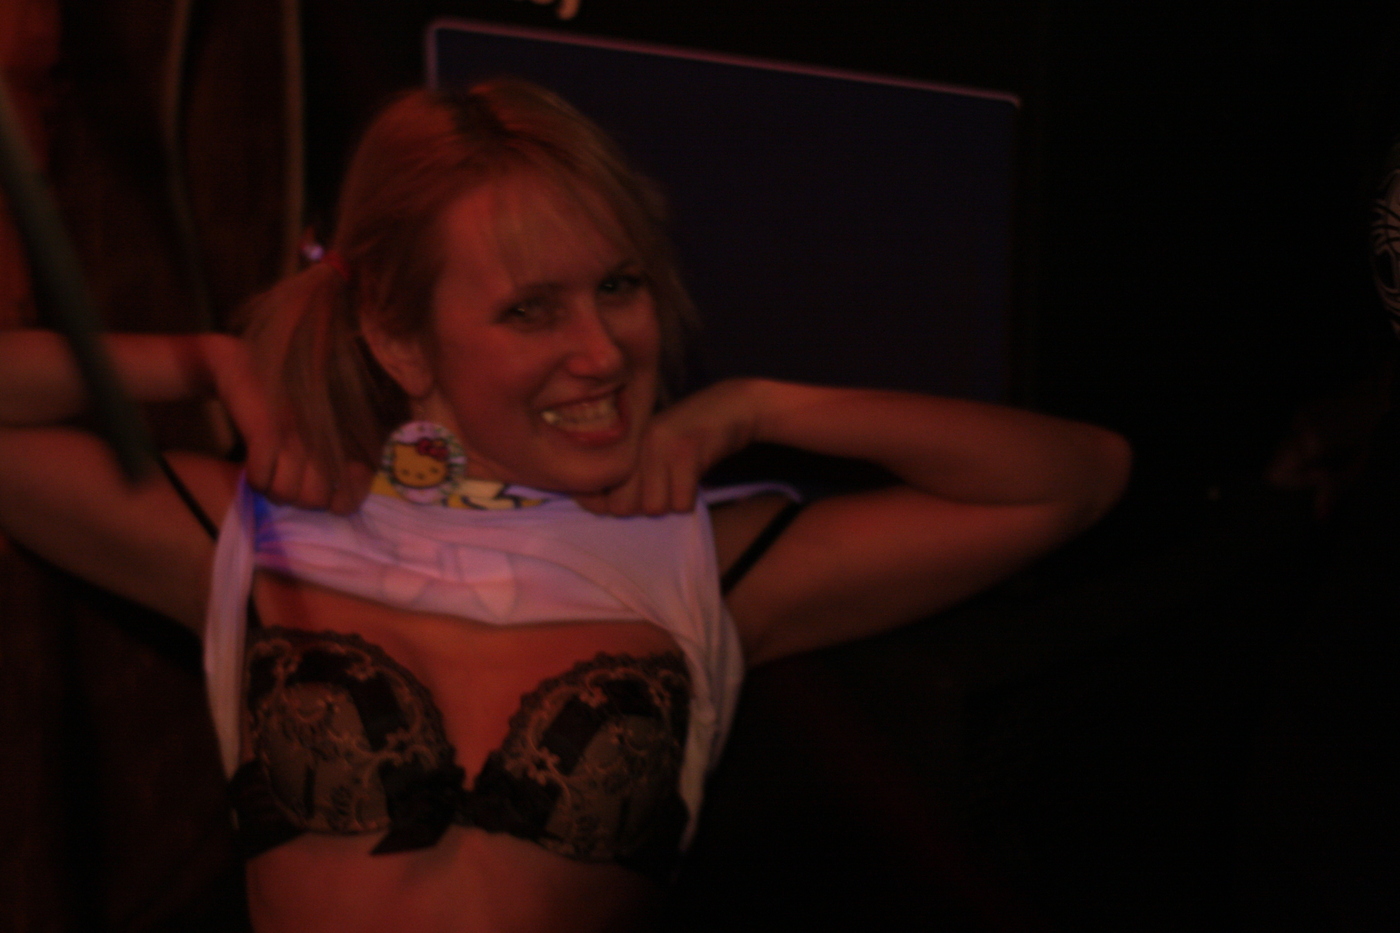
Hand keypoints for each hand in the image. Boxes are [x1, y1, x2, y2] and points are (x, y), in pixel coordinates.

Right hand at [202, 335, 370, 513]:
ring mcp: (297, 434)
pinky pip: (260, 480)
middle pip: (315, 500)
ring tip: (268, 473)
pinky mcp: (267, 431)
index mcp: (343, 435)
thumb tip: (337, 503)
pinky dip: (255, 479)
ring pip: (285, 494)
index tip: (330, 497)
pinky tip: (253, 465)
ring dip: (272, 491)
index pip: (357, 487)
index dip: (343, 502)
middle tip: (286, 480)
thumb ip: (335, 458)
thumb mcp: (318, 427)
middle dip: (297, 499)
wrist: (242, 364)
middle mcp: (325, 436)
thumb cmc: (286, 402)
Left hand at [576, 378, 763, 515]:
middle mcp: (636, 442)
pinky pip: (681, 501)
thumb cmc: (693, 436)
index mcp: (624, 441)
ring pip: (653, 507)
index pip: (599, 491)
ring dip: (671, 503)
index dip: (609, 506)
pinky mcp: (686, 451)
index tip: (633, 500)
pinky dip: (691, 499)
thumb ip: (632, 472)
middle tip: (665, 489)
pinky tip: (696, 477)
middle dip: (644, 507)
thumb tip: (609, 509)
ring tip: (681, 480)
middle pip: (622, 507)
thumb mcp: (655, 448)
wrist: (735, 406)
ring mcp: (660, 445)